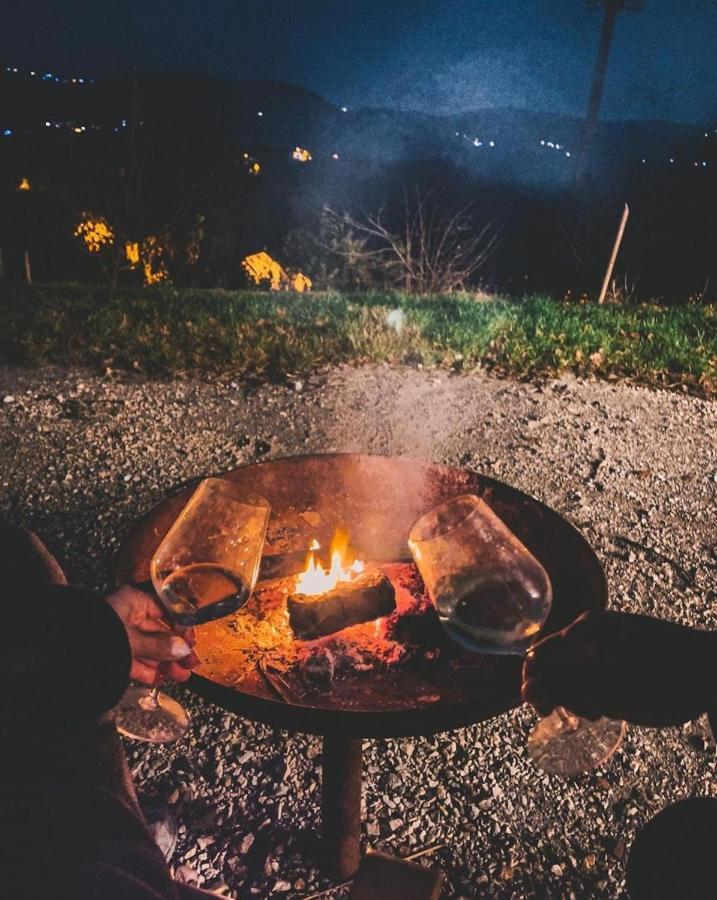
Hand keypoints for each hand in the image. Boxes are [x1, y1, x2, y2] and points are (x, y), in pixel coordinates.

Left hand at [106, 584, 198, 684]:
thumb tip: (183, 650)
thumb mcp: (133, 640)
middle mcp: (126, 613)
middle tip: (189, 666)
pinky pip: (132, 658)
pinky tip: (157, 678)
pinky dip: (145, 668)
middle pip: (158, 631)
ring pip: (146, 647)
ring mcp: (117, 632)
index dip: (181, 628)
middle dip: (174, 650)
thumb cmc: (96, 635)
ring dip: (163, 662)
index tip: (191, 644)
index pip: (165, 610)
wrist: (57, 653)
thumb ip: (160, 646)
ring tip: (178, 677)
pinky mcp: (108, 651)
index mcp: (132, 600)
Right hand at [521, 610, 715, 726]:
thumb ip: (564, 690)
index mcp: (582, 634)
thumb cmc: (662, 681)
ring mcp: (606, 636)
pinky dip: (596, 687)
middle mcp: (590, 630)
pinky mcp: (622, 645)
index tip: (548, 714)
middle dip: (562, 693)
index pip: (537, 658)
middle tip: (590, 715)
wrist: (713, 668)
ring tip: (605, 711)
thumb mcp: (609, 693)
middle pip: (554, 664)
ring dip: (581, 693)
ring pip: (574, 668)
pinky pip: (593, 665)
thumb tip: (526, 690)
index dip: (535, 687)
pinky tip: (614, 701)